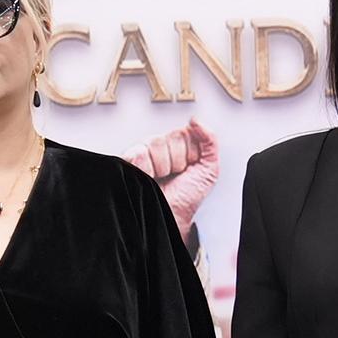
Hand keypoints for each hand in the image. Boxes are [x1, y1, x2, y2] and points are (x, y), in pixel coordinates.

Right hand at [126, 122, 222, 238]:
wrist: (171, 217)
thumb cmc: (186, 198)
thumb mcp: (209, 169)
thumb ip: (209, 141)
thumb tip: (195, 120)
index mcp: (179, 145)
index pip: (186, 133)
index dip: (190, 154)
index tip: (188, 168)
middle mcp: (161, 146)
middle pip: (170, 137)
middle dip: (176, 161)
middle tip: (174, 176)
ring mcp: (143, 152)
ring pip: (154, 144)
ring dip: (161, 168)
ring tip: (160, 179)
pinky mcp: (128, 160)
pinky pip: (137, 153)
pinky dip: (145, 169)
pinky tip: (148, 178)